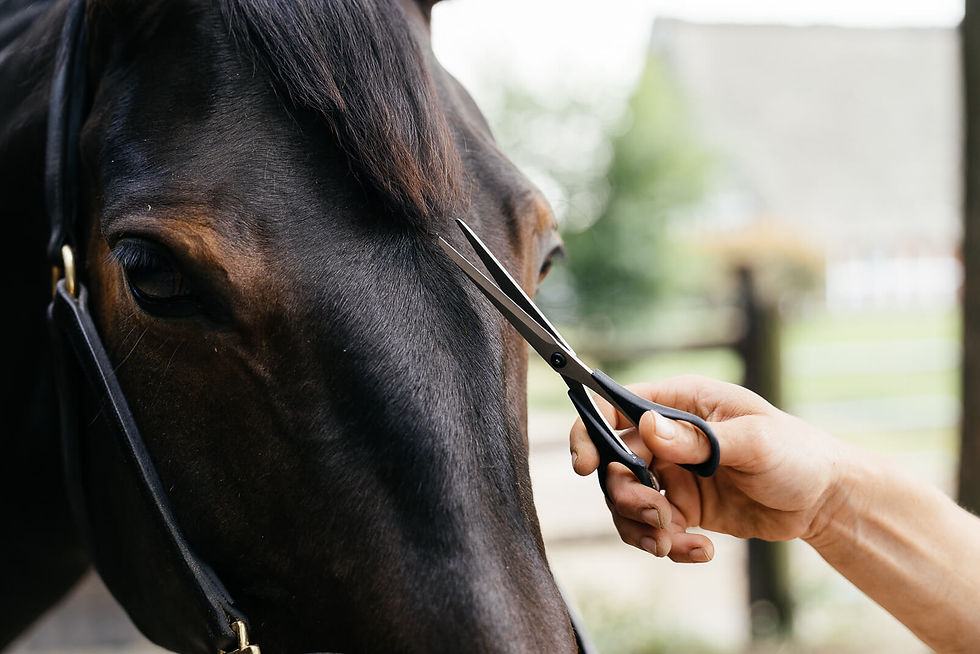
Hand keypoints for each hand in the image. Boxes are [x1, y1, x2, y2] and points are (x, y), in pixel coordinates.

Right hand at [569, 376, 847, 562]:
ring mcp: (672, 474)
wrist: (824, 499)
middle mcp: (667, 437)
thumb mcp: (752, 441)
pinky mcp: (682, 508)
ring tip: (674, 543)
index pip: (615, 408)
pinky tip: (700, 551)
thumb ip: (698, 438)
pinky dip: (668, 545)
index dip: (590, 432)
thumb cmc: (795, 453)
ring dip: (642, 527)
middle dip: (627, 496)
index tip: (584, 465)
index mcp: (679, 403)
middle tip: (657, 518)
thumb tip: (649, 429)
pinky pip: (654, 529)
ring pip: (628, 501)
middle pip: (614, 463)